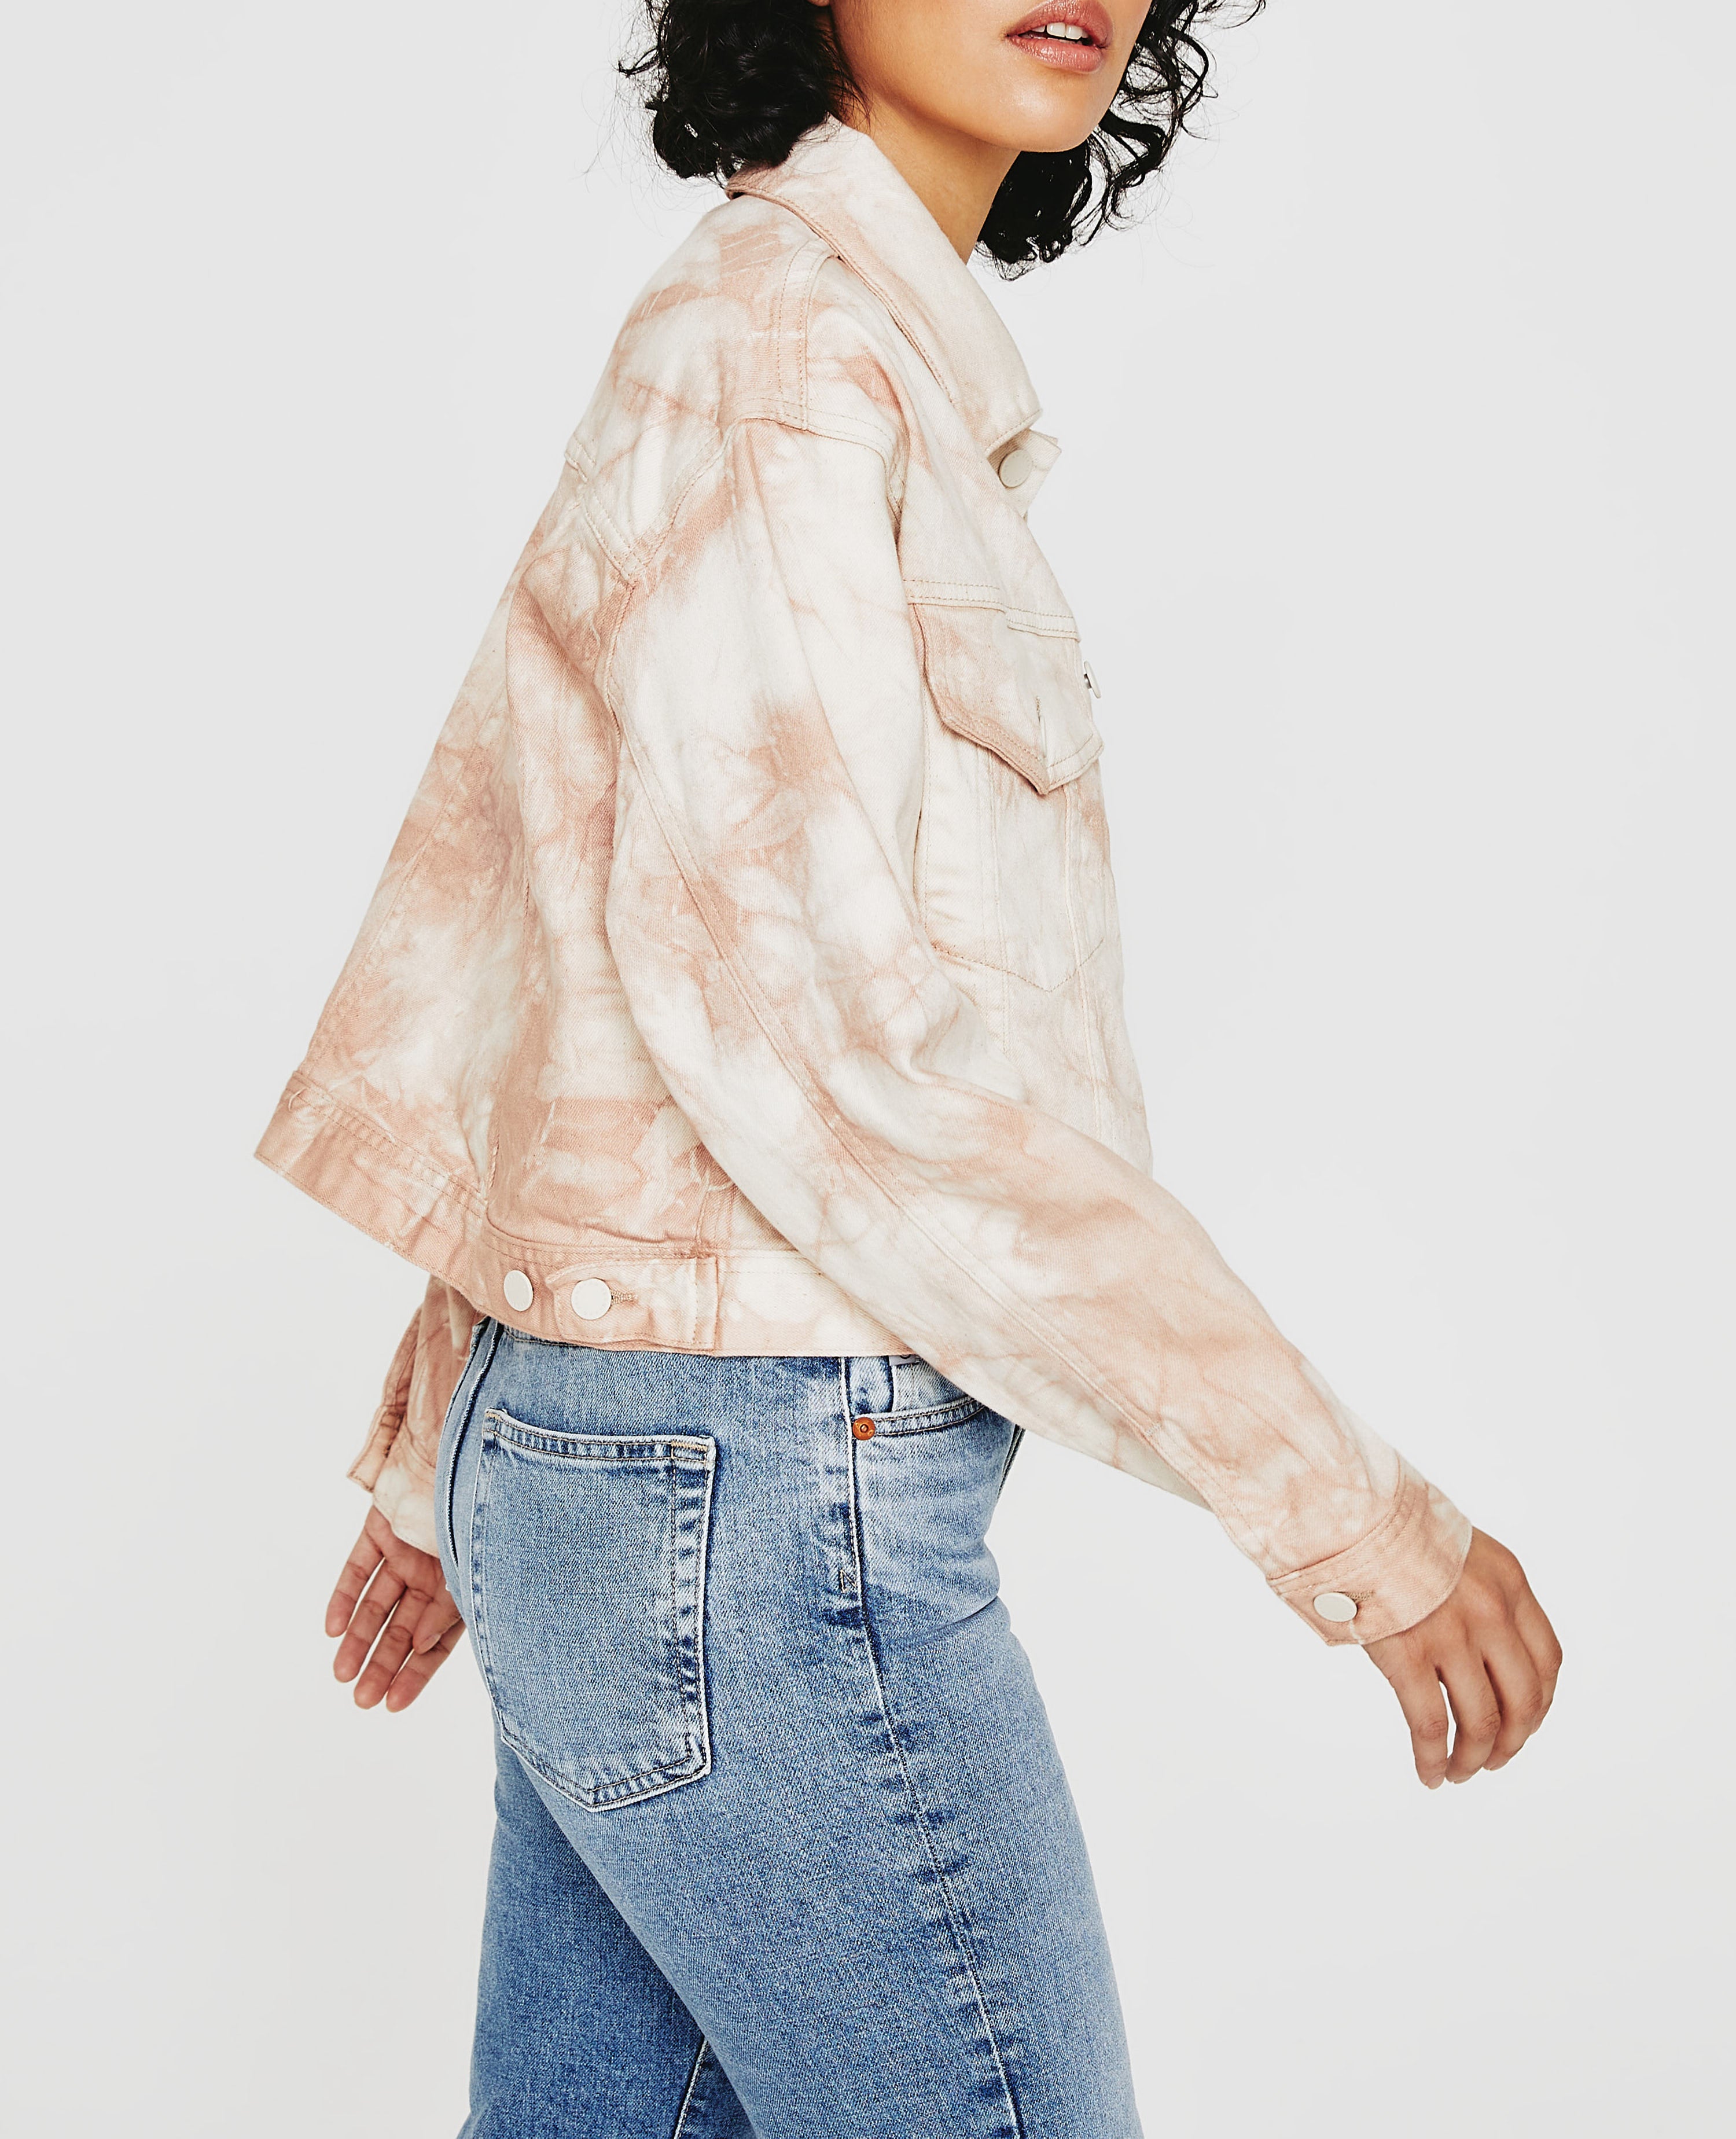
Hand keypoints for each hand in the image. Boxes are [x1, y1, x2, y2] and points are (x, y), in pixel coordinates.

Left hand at [325, 1506, 464, 1711]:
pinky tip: (333, 1628)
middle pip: (404, 1628)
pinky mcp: (381, 1528)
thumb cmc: (479, 1500)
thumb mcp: (469, 1564)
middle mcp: (437, 1571)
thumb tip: (419, 1645)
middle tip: (361, 1699)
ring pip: (378, 1604)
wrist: (458, 1439)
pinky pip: (359, 1568)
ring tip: (341, 1672)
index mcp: (467, 1584)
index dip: (416, 1673)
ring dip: (360, 1638)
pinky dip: (346, 1597)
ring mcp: (408, 1549)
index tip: (394, 1704)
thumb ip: (448, 1606)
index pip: (438, 1640)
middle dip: (384, 1664)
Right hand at [1364, 1527, 1561, 1787]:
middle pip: (1522, 1700)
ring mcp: (1450, 1633)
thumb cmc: (1389, 1527)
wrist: (1345, 1508)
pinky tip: (1429, 1773)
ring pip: (1480, 1721)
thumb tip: (1475, 1651)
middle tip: (1493, 1760)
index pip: (1546, 1660)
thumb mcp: (1456, 1549)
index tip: (1523, 1726)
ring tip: (1458, 1773)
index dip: (1539, 1704)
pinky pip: (1430, 1723)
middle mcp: (1490, 1610)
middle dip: (1511, 1742)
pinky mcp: (1406, 1652)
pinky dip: (1432, 1758)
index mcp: (1508, 1581)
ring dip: (1474, 1758)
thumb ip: (1476, 1592)